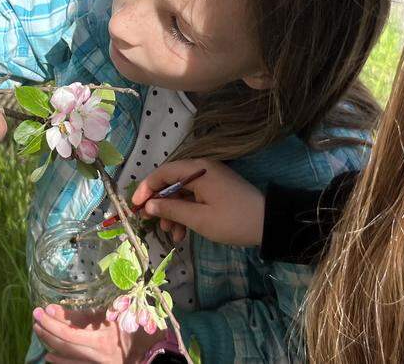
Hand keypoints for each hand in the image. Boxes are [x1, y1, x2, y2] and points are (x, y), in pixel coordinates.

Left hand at [33, 304, 162, 362]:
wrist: (159, 358)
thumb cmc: (144, 334)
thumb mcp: (120, 317)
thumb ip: (91, 315)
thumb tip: (62, 310)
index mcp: (100, 343)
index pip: (68, 334)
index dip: (51, 323)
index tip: (39, 311)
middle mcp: (95, 358)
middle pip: (63, 347)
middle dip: (46, 332)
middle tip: (36, 318)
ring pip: (66, 359)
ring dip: (50, 345)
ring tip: (40, 332)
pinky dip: (61, 361)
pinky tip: (52, 357)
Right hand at [133, 159, 263, 246]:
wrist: (268, 224)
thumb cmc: (233, 220)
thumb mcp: (199, 218)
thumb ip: (171, 209)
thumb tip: (148, 205)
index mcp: (198, 169)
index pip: (163, 172)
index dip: (146, 188)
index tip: (135, 206)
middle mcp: (203, 169)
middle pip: (171, 182)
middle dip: (160, 204)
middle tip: (150, 223)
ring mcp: (211, 180)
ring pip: (182, 193)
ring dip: (173, 213)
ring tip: (172, 235)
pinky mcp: (217, 190)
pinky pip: (194, 198)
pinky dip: (186, 214)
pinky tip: (183, 233)